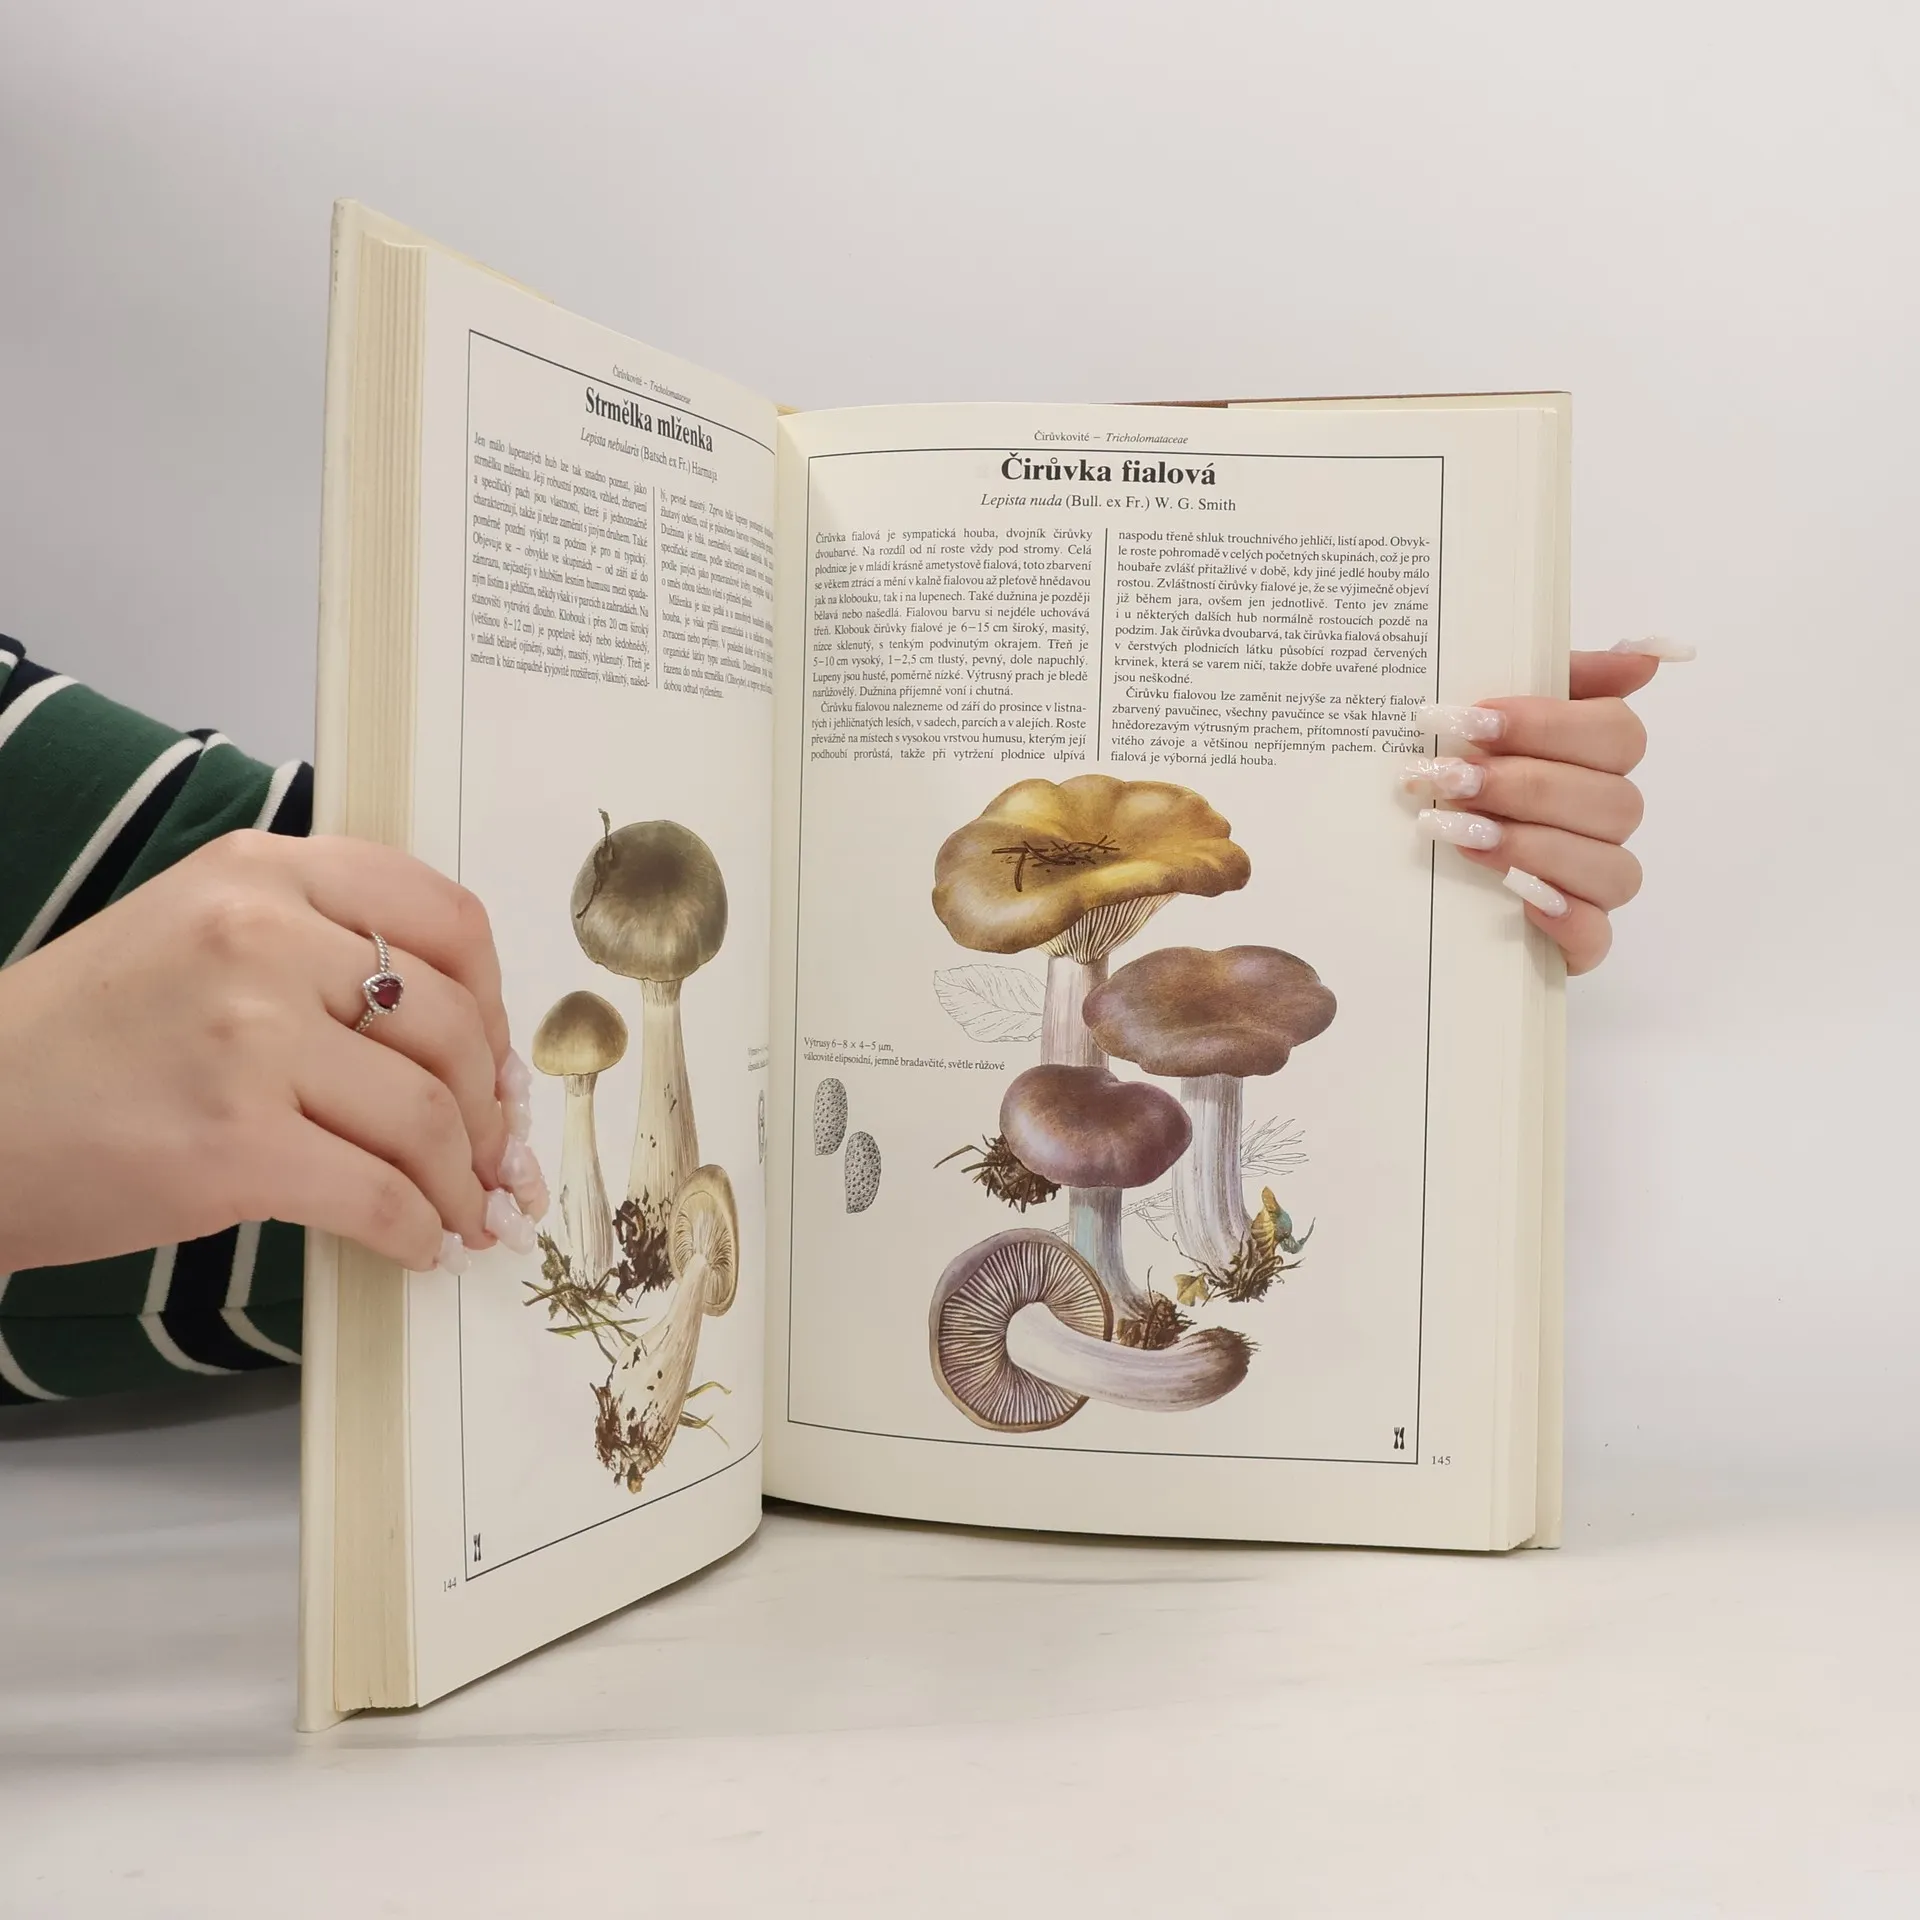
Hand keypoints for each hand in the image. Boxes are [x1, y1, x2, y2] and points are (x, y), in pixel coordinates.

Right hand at [0, 831, 547, 1275]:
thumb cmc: (83, 1037)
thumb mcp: (194, 930)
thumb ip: (321, 945)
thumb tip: (468, 1031)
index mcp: (261, 871)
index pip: (444, 913)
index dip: (497, 995)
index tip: (496, 1052)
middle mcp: (260, 938)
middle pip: (453, 1022)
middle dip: (490, 1105)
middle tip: (495, 1152)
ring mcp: (247, 1040)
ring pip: (429, 1113)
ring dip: (465, 1179)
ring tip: (464, 1211)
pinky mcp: (232, 1145)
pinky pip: (378, 1193)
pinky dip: (418, 1228)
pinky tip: (418, 1243)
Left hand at [1404, 641, 1690, 973]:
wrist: (1403, 874)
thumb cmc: (1459, 780)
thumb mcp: (1491, 718)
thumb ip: (1558, 675)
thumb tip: (1646, 657)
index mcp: (1596, 760)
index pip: (1617, 734)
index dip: (1550, 726)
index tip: (1475, 723)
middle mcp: (1607, 822)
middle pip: (1613, 801)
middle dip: (1527, 787)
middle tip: (1450, 780)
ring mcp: (1596, 884)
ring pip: (1610, 867)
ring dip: (1533, 847)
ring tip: (1458, 834)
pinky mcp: (1577, 942)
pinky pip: (1596, 936)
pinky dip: (1565, 917)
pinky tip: (1519, 899)